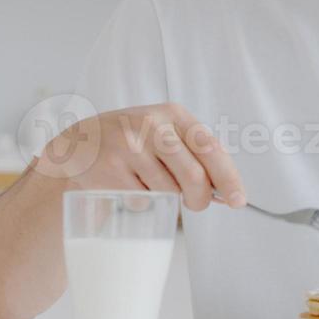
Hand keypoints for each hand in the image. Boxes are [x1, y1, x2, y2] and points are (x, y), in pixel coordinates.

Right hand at [34, 102, 245, 211]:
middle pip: (193, 176)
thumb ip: (195, 154)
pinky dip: (143, 202)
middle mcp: (152, 126)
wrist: (79, 141)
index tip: (239, 200)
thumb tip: (227, 191)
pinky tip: (130, 185)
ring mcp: (128, 147)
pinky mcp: (108, 170)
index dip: (228, 177)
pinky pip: (142, 201)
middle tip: (197, 204)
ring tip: (150, 182)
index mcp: (174, 114)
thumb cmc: (135, 141)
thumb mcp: (165, 132)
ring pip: (168, 192)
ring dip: (167, 199)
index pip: (211, 148)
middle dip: (200, 199)